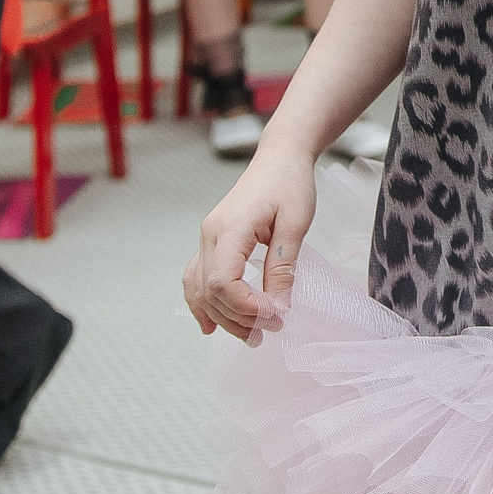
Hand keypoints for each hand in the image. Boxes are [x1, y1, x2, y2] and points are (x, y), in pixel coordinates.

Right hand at [183, 143, 315, 343]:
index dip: (246, 307)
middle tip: (273, 330)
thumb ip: (284, 267)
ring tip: (252, 335)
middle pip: (210, 292)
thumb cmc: (290, 184)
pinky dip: (202, 304)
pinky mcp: (211, 242)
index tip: (275, 316)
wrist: (279, 158)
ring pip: (201, 290)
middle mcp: (210, 235)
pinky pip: (196, 278)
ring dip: (224, 317)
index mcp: (230, 228)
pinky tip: (212, 325)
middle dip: (239, 318)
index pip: (224, 282)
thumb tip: (279, 308)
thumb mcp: (295, 224)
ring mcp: (206, 239)